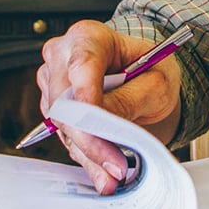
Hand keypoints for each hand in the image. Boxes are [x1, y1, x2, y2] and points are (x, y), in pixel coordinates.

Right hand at [36, 19, 183, 193]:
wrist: (145, 78)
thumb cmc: (150, 69)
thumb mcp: (155, 80)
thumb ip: (129, 98)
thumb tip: (103, 124)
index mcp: (89, 36)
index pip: (81, 65)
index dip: (87, 97)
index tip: (100, 126)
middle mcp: (62, 56)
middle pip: (65, 102)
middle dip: (91, 137)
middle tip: (117, 164)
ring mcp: (53, 84)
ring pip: (62, 126)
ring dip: (89, 153)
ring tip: (116, 172)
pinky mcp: (55, 111)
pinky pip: (66, 138)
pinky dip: (86, 158)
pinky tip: (104, 172)